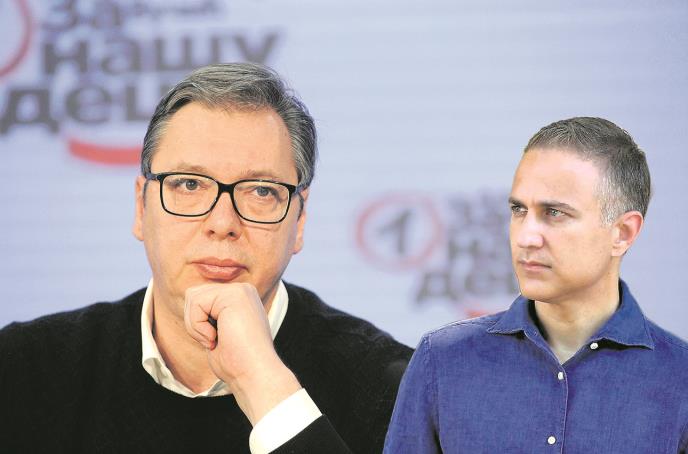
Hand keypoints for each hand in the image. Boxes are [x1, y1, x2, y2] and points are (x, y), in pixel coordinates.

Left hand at [184, 282, 301, 424]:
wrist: (254, 374)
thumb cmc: (236, 364)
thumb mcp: (218, 334)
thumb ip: (209, 315)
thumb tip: (191, 298)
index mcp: (239, 299)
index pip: (199, 299)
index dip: (197, 324)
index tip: (216, 342)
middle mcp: (242, 290)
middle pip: (193, 294)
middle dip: (193, 323)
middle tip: (213, 342)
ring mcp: (240, 290)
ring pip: (192, 297)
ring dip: (195, 325)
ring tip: (214, 340)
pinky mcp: (235, 294)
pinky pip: (196, 303)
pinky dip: (198, 326)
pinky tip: (215, 337)